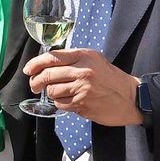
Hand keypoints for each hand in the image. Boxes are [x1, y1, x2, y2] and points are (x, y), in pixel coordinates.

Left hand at [23, 48, 142, 125]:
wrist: (131, 98)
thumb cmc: (111, 79)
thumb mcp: (95, 60)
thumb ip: (73, 59)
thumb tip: (47, 64)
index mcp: (84, 56)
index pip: (52, 57)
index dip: (35, 64)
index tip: (28, 70)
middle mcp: (82, 70)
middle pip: (47, 75)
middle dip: (36, 82)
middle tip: (34, 86)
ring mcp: (82, 88)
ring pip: (52, 91)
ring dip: (52, 93)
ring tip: (60, 93)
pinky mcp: (82, 104)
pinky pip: (60, 104)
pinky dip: (61, 103)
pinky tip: (69, 101)